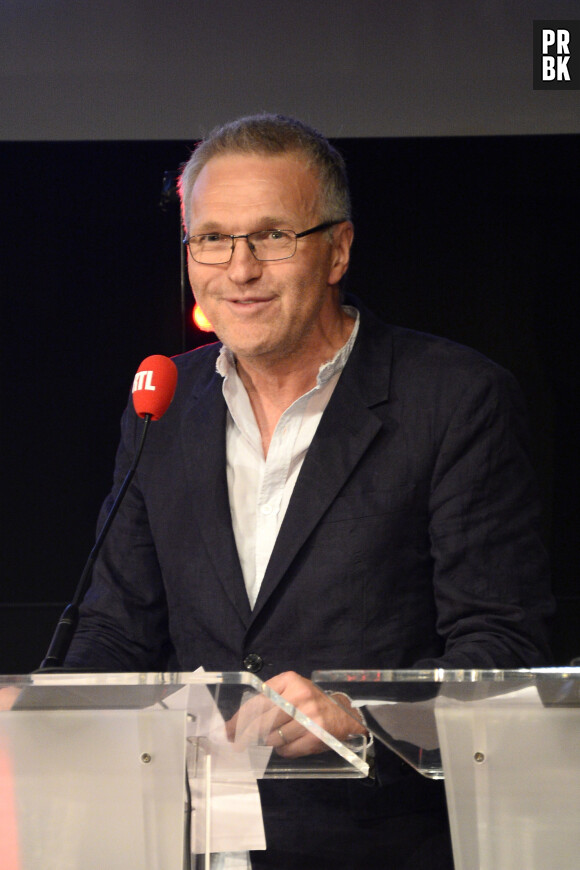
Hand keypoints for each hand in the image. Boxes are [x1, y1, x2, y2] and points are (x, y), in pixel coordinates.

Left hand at [226, 670, 366, 757]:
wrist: (342, 714)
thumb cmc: (310, 701)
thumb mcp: (291, 690)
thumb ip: (269, 699)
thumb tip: (239, 721)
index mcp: (289, 680)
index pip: (257, 702)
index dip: (239, 719)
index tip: (228, 730)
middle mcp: (300, 696)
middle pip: (262, 721)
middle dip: (246, 735)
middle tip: (237, 743)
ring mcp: (309, 716)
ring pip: (273, 738)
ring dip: (268, 743)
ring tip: (273, 739)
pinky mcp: (316, 736)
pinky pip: (287, 750)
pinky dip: (282, 751)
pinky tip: (286, 745)